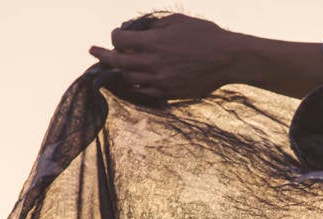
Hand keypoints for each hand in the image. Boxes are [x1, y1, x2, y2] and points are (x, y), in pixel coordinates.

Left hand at [89, 14, 238, 99]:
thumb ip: (155, 26)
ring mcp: (160, 81)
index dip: (115, 35)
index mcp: (154, 42)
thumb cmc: (206, 36)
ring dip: (120, 73)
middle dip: (102, 55)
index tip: (118, 35)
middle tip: (94, 51)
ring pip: (128, 80)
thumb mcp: (178, 22)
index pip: (119, 40)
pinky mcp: (169, 93)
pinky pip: (144, 93)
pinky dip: (135, 86)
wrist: (228, 59)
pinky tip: (134, 83)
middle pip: (116, 62)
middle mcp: (153, 63)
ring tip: (116, 69)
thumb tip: (141, 31)